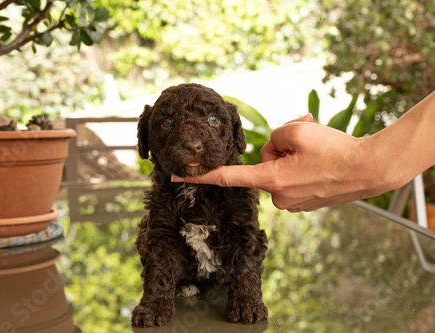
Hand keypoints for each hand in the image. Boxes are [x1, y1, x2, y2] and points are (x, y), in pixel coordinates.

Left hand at [172, 114, 381, 211]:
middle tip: (304, 137)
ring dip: (292, 155)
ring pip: (279, 169)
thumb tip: (272, 147)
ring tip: (316, 150)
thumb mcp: (297, 129)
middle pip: (264, 163)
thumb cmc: (334, 150)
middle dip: (279, 148)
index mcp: (271, 180)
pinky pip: (292, 178)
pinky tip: (319, 162)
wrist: (369, 169)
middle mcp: (278, 196)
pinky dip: (300, 166)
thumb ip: (274, 135)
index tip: (178, 176)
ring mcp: (292, 202)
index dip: (201, 175)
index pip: (227, 177)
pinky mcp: (304, 202)